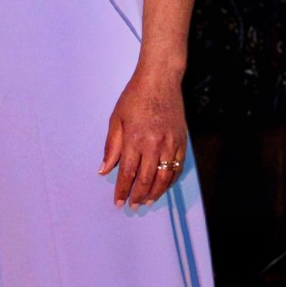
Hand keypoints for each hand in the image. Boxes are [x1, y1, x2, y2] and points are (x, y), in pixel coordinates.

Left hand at [99, 68, 187, 208]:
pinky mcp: (181, 141)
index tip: (118, 202)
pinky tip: (163, 187)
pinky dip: (170, 180)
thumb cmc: (135, 97)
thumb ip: (111, 146)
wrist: (160, 80)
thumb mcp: (116, 119)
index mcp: (134, 139)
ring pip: (164, 177)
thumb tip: (104, 170)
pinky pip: (177, 167)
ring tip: (147, 202)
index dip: (122, 190)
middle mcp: (154, 144)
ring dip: (155, 193)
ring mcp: (170, 143)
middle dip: (138, 196)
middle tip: (132, 206)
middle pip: (146, 179)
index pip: (127, 173)